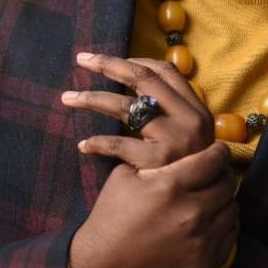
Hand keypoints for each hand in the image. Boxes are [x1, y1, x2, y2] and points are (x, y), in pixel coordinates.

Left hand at [62, 53, 214, 168]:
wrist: (199, 208)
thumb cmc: (188, 169)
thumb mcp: (190, 135)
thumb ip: (172, 109)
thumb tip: (138, 74)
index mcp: (197, 108)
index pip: (165, 71)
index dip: (135, 61)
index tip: (109, 61)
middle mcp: (190, 119)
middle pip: (143, 79)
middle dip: (109, 65)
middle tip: (81, 60)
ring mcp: (175, 140)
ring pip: (126, 107)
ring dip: (92, 98)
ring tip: (68, 97)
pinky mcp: (159, 163)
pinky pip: (120, 144)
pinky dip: (98, 143)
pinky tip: (83, 144)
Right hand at [69, 141, 238, 267]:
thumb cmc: (111, 217)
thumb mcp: (124, 175)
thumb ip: (157, 157)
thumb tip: (183, 143)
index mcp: (169, 187)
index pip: (213, 160)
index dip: (218, 152)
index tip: (217, 150)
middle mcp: (190, 214)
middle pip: (227, 183)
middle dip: (222, 173)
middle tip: (214, 171)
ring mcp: (200, 242)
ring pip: (232, 208)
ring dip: (224, 198)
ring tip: (210, 195)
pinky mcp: (205, 265)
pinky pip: (230, 234)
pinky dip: (224, 223)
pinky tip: (209, 219)